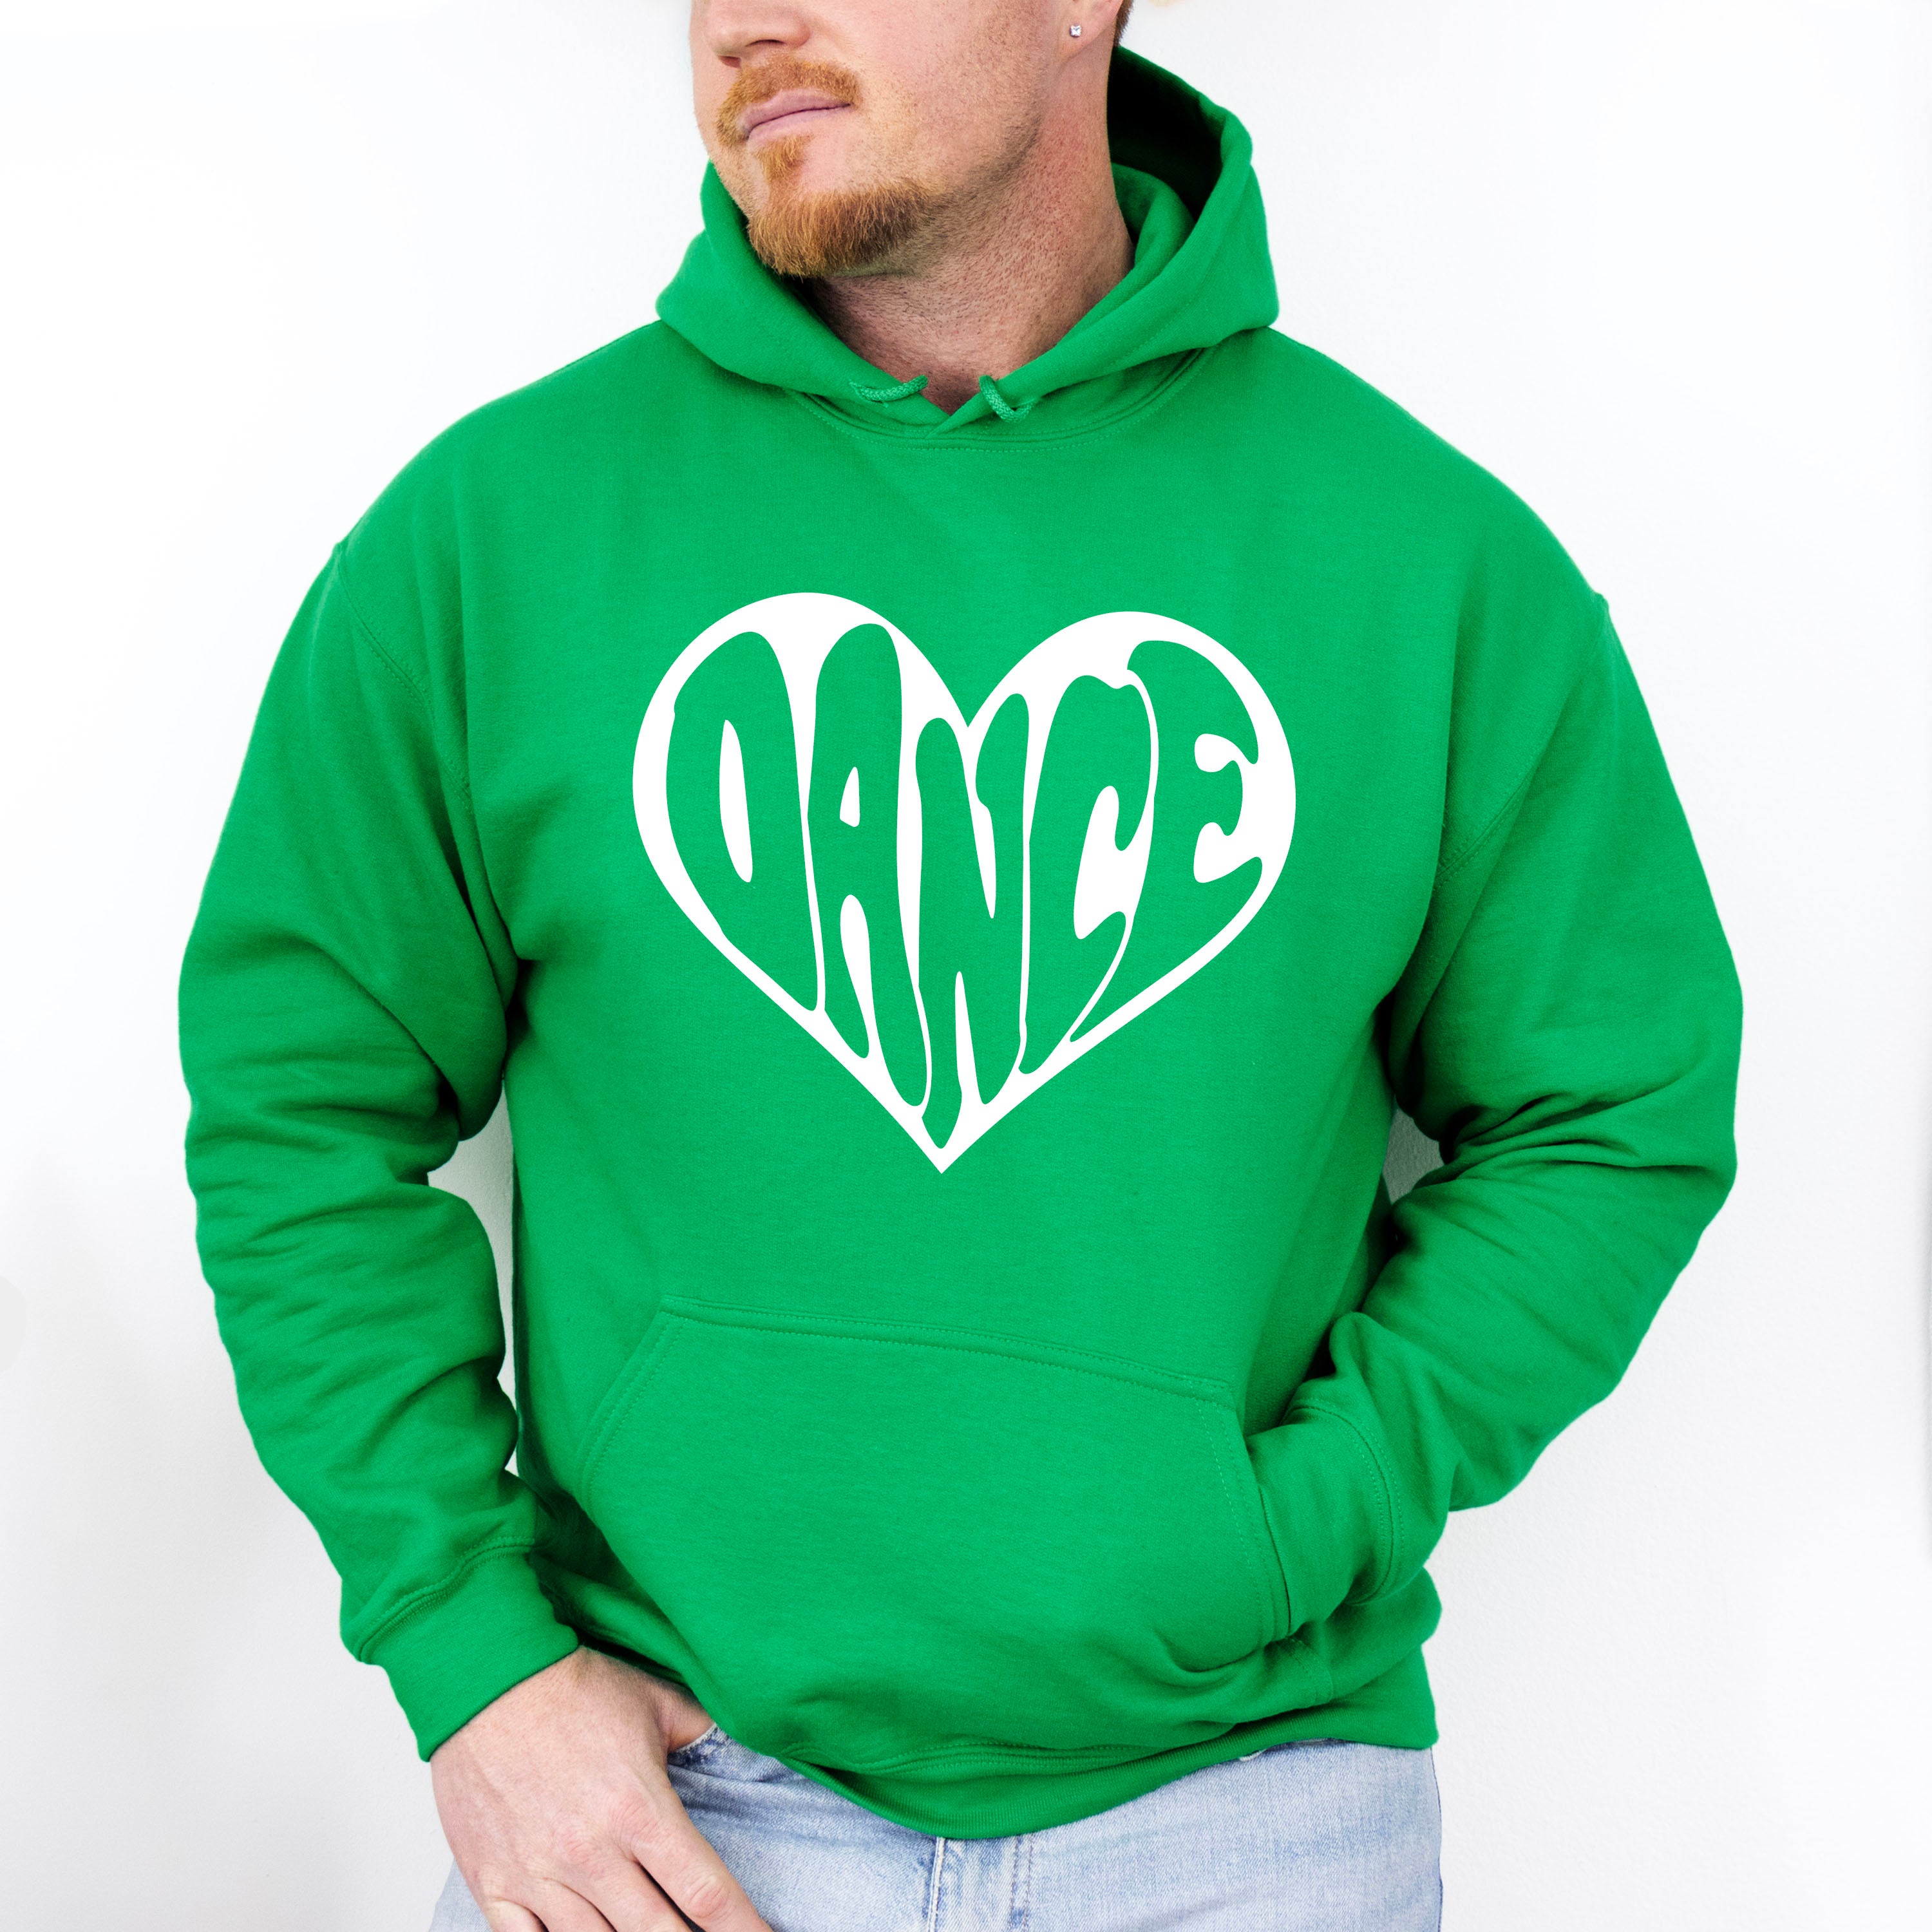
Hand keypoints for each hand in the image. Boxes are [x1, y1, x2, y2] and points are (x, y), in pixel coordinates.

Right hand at [431, 1648, 772, 1931]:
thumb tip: (745, 1753)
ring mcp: (539, 1876)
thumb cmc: (573, 1689)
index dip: (742, 1927)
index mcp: (640, 1810)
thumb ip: (703, 1737)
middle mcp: (592, 1854)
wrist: (487, 1679)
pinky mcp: (495, 1883)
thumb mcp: (657, 1703)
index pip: (706, 1893)